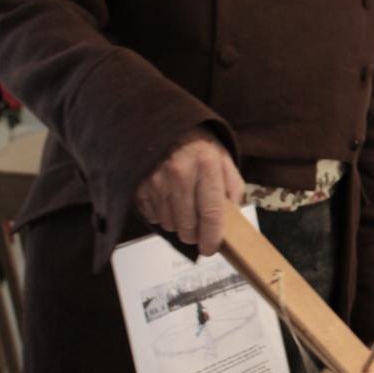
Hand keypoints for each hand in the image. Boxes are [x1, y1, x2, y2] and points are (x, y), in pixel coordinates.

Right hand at [135, 129, 244, 255]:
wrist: (161, 123)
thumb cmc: (196, 143)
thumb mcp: (222, 157)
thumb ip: (233, 187)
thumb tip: (234, 217)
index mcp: (206, 166)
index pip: (212, 215)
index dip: (212, 238)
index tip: (211, 249)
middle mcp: (180, 174)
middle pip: (188, 227)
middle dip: (195, 235)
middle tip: (198, 228)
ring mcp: (156, 181)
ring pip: (170, 225)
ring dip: (178, 223)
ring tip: (182, 206)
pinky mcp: (138, 186)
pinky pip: (153, 216)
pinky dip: (161, 215)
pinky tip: (167, 199)